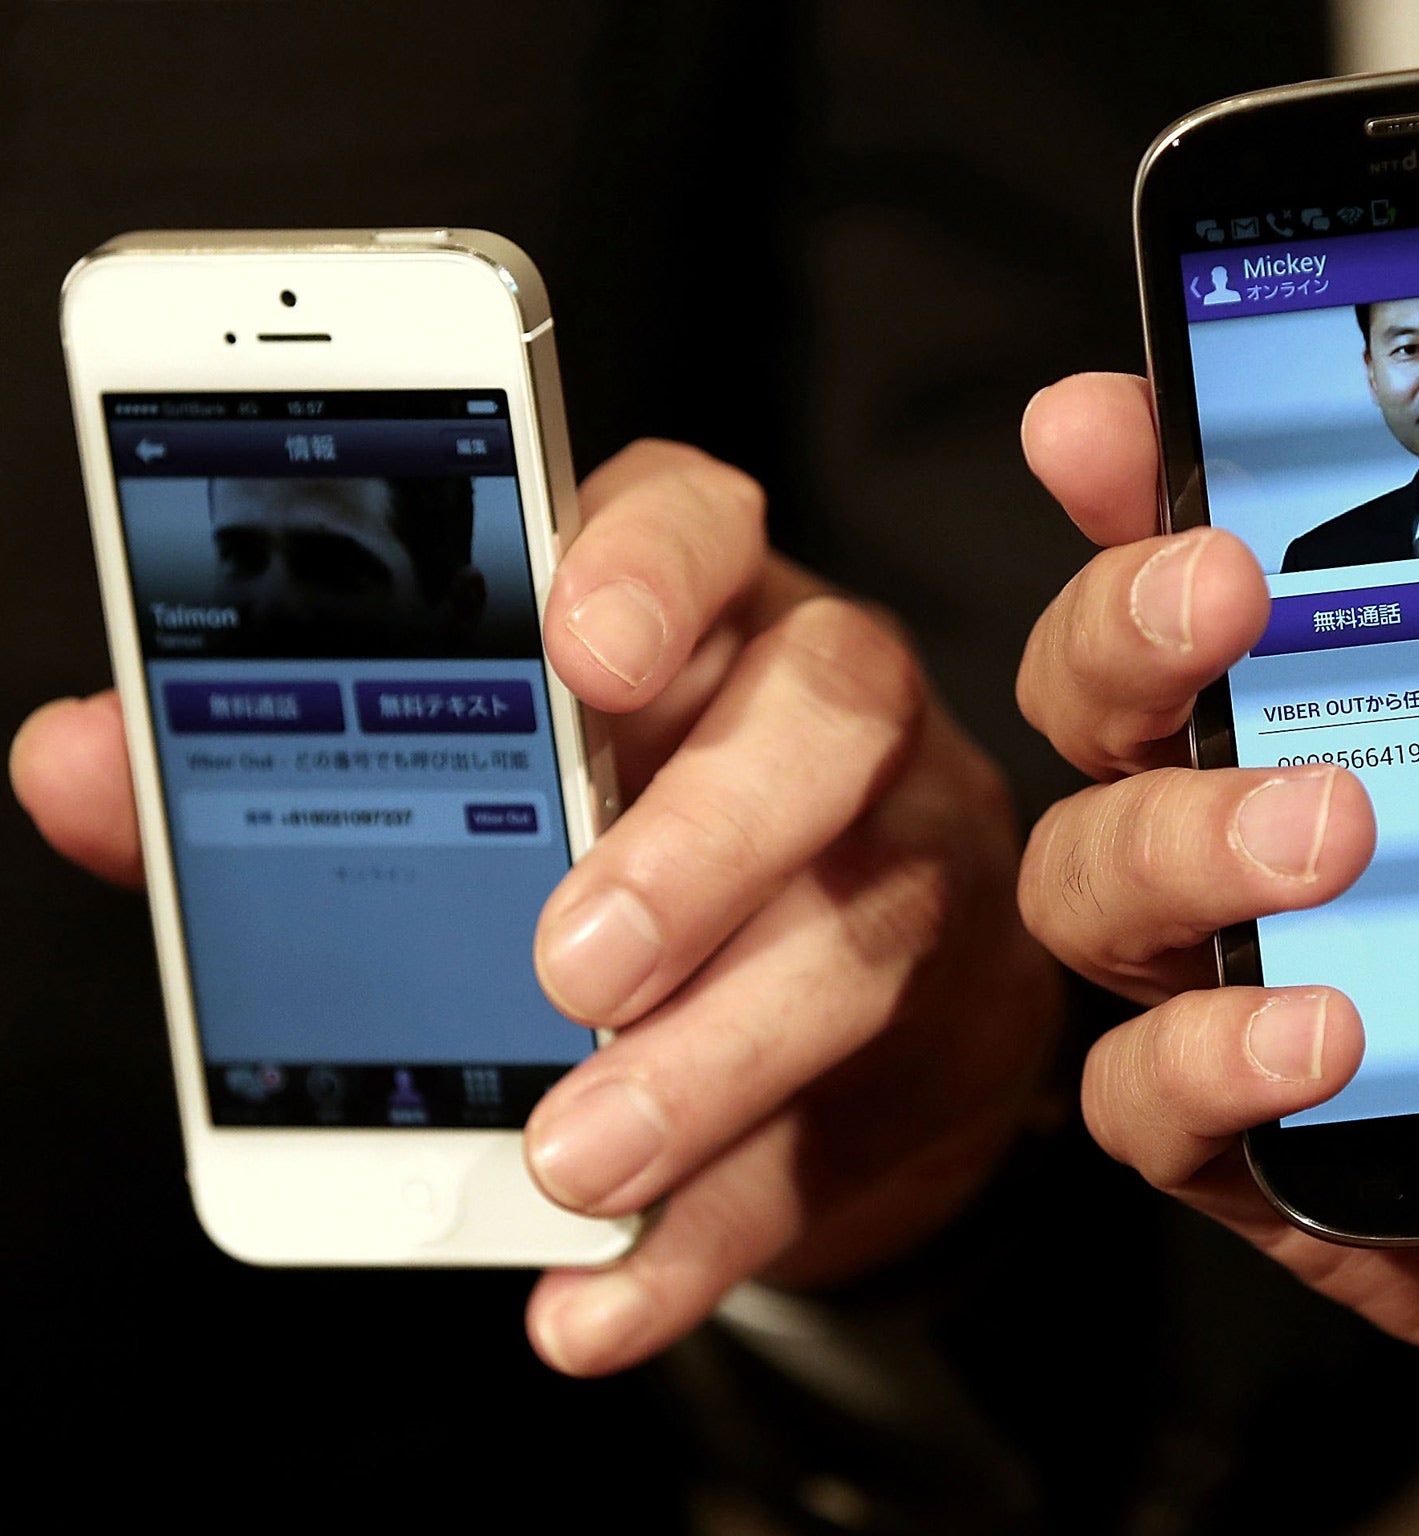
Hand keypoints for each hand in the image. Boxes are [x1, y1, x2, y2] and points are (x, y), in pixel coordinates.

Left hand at [13, 439, 1057, 1377]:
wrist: (840, 991)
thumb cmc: (622, 833)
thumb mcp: (474, 769)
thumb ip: (287, 755)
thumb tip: (76, 759)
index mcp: (705, 614)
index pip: (707, 522)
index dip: (655, 570)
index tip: (580, 649)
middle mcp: (830, 722)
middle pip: (825, 722)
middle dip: (700, 842)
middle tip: (568, 966)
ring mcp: (904, 871)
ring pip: (853, 941)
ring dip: (707, 1065)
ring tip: (570, 1164)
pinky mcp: (927, 1035)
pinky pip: (839, 1127)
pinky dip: (711, 1226)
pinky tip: (591, 1298)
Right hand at [1014, 374, 1418, 1514]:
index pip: (1240, 589)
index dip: (1143, 490)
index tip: (1105, 426)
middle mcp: (1322, 858)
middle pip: (1108, 722)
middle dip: (1119, 639)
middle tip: (1232, 602)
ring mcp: (1298, 1010)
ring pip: (1091, 899)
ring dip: (1165, 844)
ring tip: (1327, 835)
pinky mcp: (1307, 1181)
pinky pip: (1155, 1117)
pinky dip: (1197, 1063)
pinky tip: (1321, 1035)